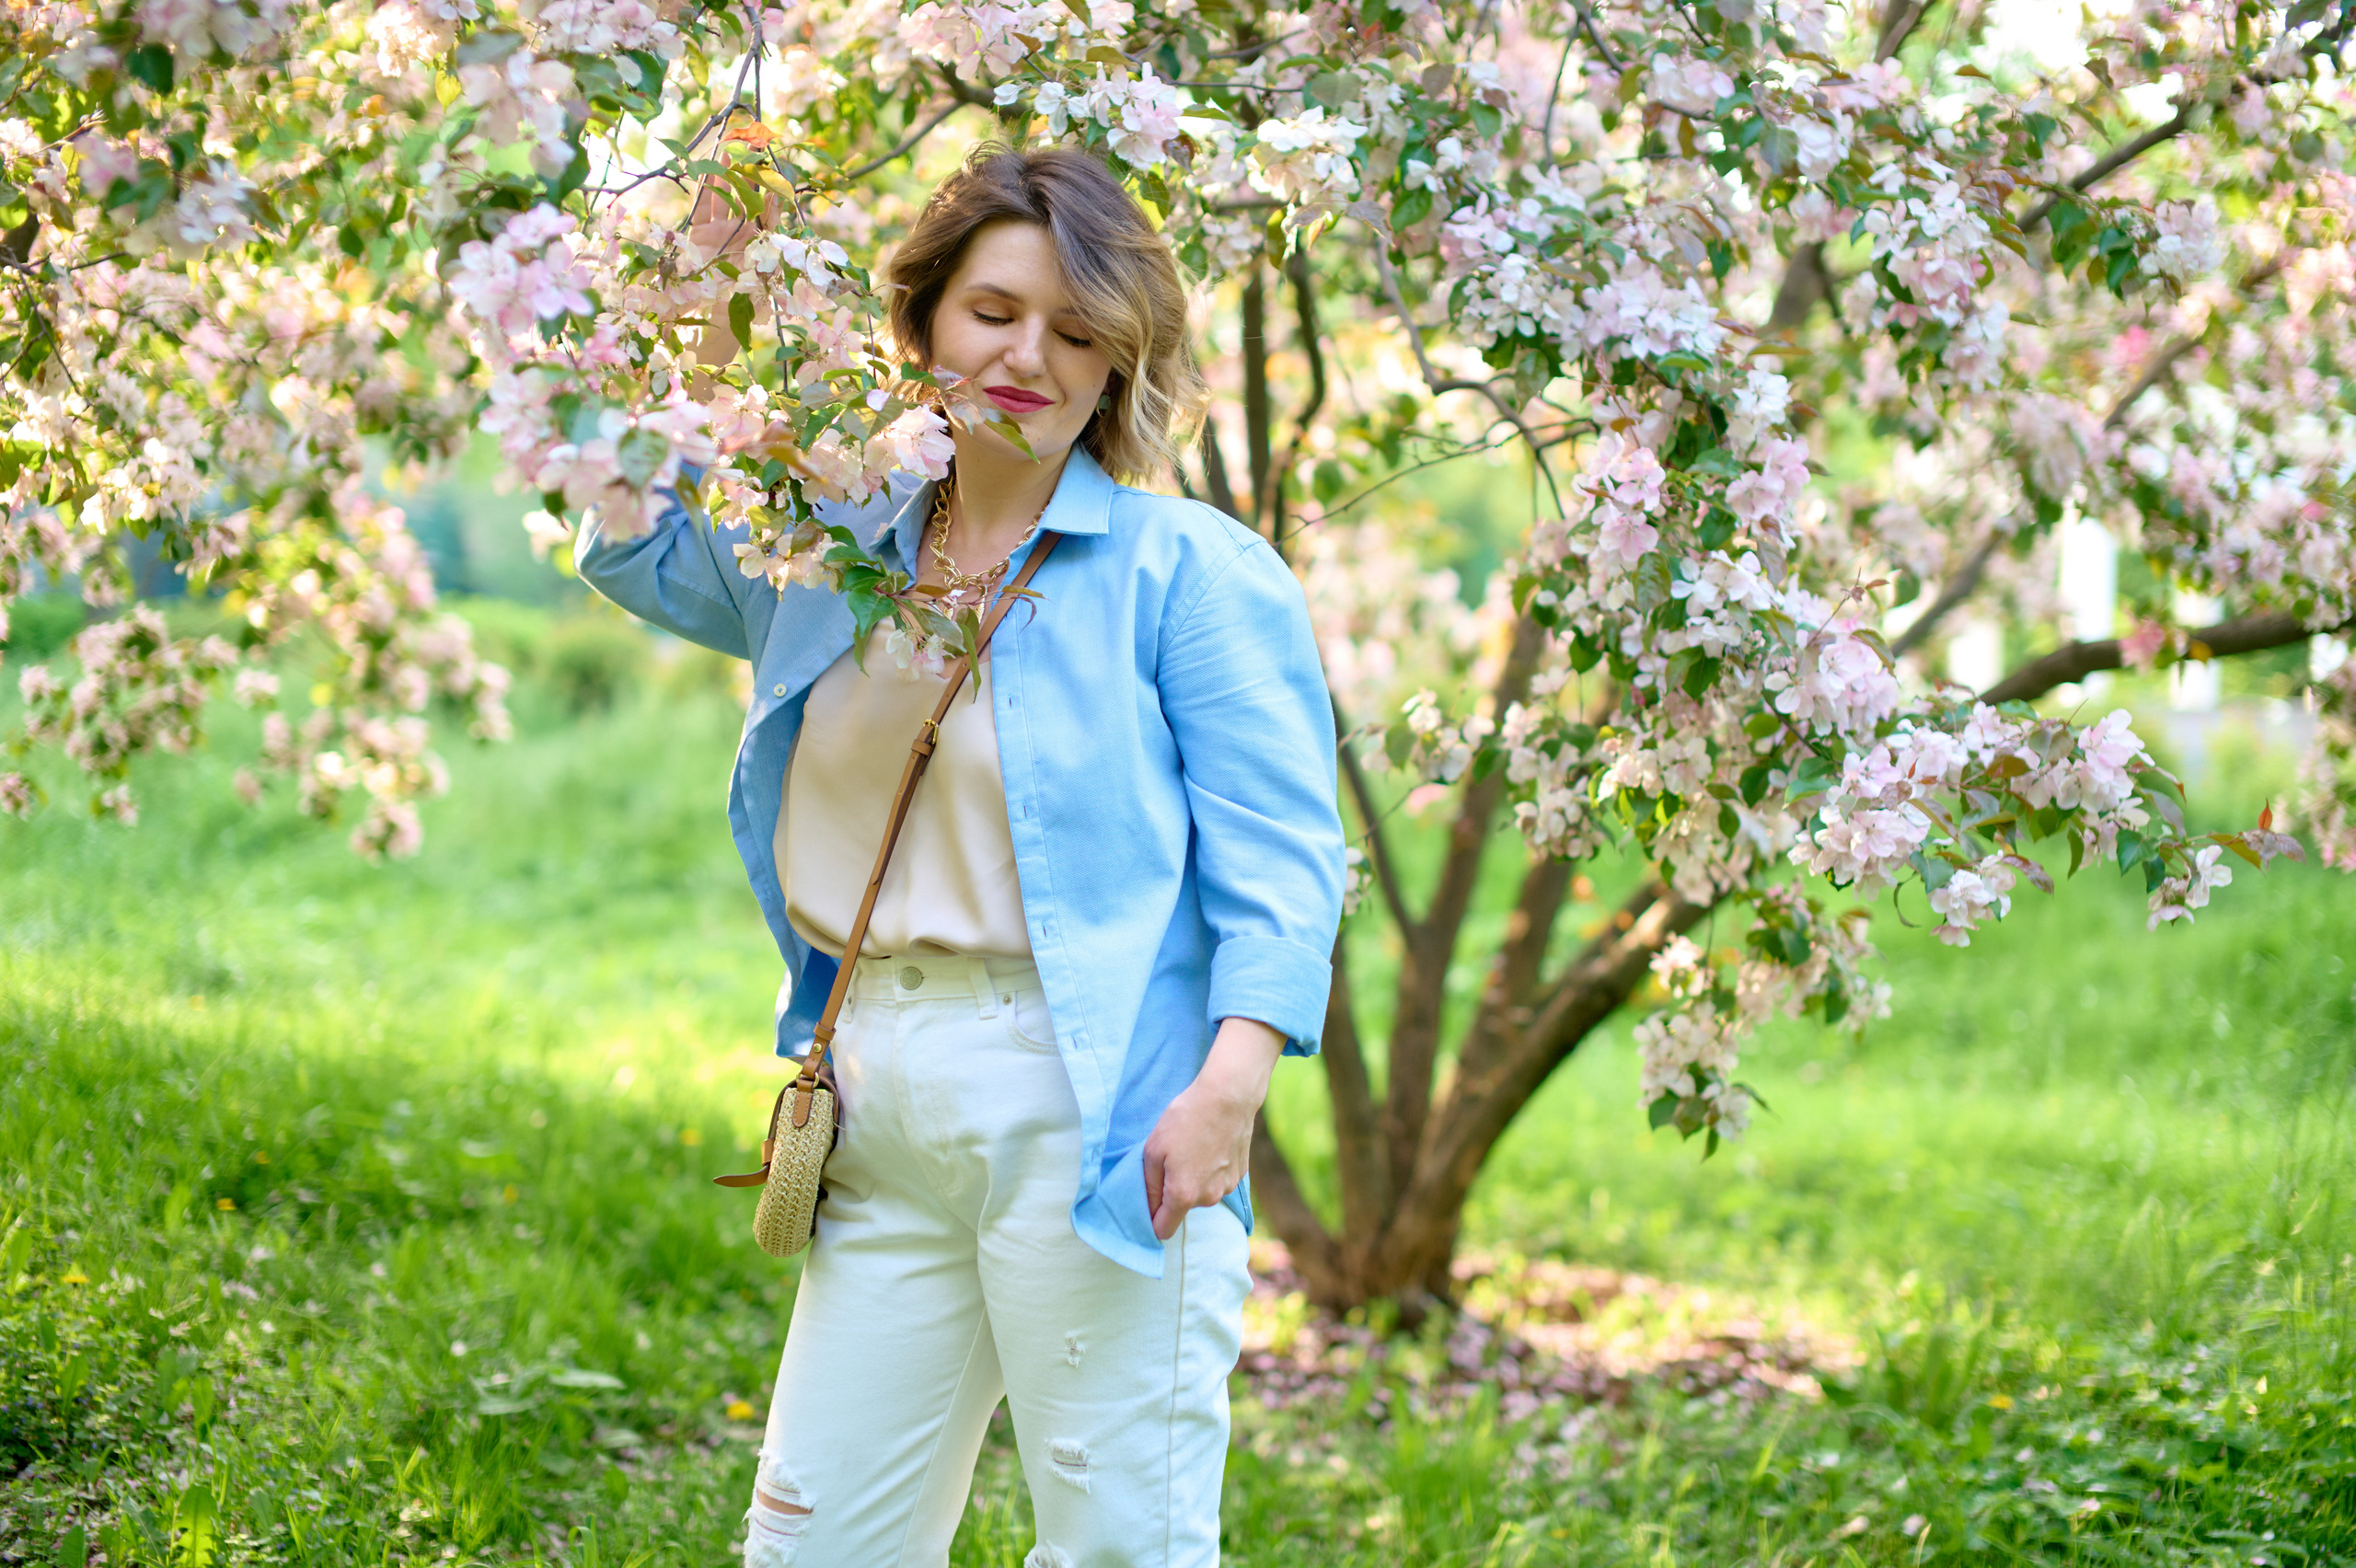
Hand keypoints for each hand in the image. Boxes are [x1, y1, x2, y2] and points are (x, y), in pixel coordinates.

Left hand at [1142, 1018, 1285, 1240]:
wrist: (1228, 1097)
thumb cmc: (1185, 1119)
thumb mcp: (1153, 1150)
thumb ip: (1149, 1186)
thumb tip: (1149, 1209)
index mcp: (1183, 1195)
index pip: (1163, 1229)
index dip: (1151, 1220)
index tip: (1147, 1204)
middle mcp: (1208, 1198)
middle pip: (1182, 1208)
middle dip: (1173, 1192)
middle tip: (1169, 1161)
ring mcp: (1227, 1187)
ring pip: (1201, 1194)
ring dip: (1193, 1180)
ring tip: (1191, 1149)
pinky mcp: (1240, 1174)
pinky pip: (1217, 1181)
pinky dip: (1210, 1171)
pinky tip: (1209, 1147)